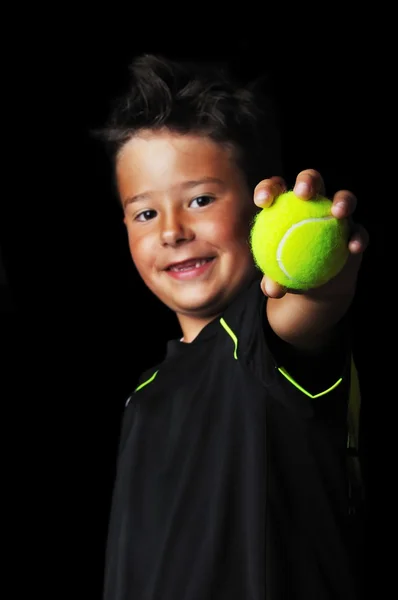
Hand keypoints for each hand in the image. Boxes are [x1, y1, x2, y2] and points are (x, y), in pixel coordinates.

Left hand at [253, 169, 368, 298]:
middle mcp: (314, 203)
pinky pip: (359, 231)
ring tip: (338, 212)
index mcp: (285, 206)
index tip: (263, 202)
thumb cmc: (288, 275)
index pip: (274, 190)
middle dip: (307, 181)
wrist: (316, 287)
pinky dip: (358, 238)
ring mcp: (337, 215)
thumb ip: (273, 281)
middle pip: (311, 181)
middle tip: (303, 193)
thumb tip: (272, 289)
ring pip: (344, 199)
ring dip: (342, 201)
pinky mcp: (356, 231)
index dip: (268, 189)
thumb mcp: (278, 279)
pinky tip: (353, 247)